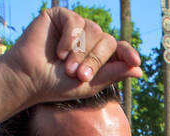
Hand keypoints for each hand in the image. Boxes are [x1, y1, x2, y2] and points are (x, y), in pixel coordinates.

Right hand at [0, 8, 142, 109]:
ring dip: (80, 53)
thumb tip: (139, 70)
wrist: (29, 79)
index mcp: (98, 55)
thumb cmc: (56, 85)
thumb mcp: (90, 84)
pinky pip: (76, 22)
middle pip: (107, 41)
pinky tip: (59, 52)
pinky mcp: (61, 16)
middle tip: (78, 75)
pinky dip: (69, 39)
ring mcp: (77, 26)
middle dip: (95, 60)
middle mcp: (90, 38)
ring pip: (93, 31)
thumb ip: (113, 74)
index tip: (135, 61)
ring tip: (65, 66)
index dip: (127, 54)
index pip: (119, 50)